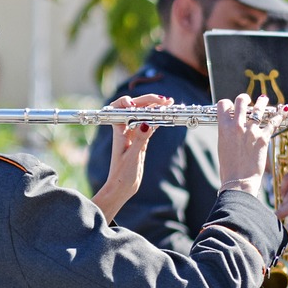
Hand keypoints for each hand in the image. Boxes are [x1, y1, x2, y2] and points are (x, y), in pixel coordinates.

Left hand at [91, 93, 169, 220]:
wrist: (122, 187)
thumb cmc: (122, 174)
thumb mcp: (132, 157)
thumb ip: (140, 139)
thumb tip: (148, 123)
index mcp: (119, 131)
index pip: (119, 108)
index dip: (127, 102)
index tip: (136, 104)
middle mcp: (125, 129)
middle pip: (136, 108)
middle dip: (149, 100)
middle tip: (164, 100)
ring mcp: (133, 134)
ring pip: (144, 115)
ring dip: (155, 108)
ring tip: (168, 103)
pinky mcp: (140, 140)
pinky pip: (149, 125)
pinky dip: (157, 119)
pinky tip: (165, 115)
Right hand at [215, 94, 277, 194]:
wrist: (239, 181)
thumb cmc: (228, 167)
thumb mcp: (222, 146)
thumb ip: (227, 133)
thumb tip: (232, 126)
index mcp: (224, 128)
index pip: (223, 105)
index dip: (227, 104)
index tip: (231, 107)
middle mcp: (237, 126)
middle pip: (241, 101)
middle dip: (244, 98)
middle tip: (247, 100)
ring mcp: (252, 131)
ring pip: (259, 108)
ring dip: (261, 103)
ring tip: (263, 100)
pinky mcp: (264, 138)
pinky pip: (273, 122)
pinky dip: (279, 116)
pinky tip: (282, 112)